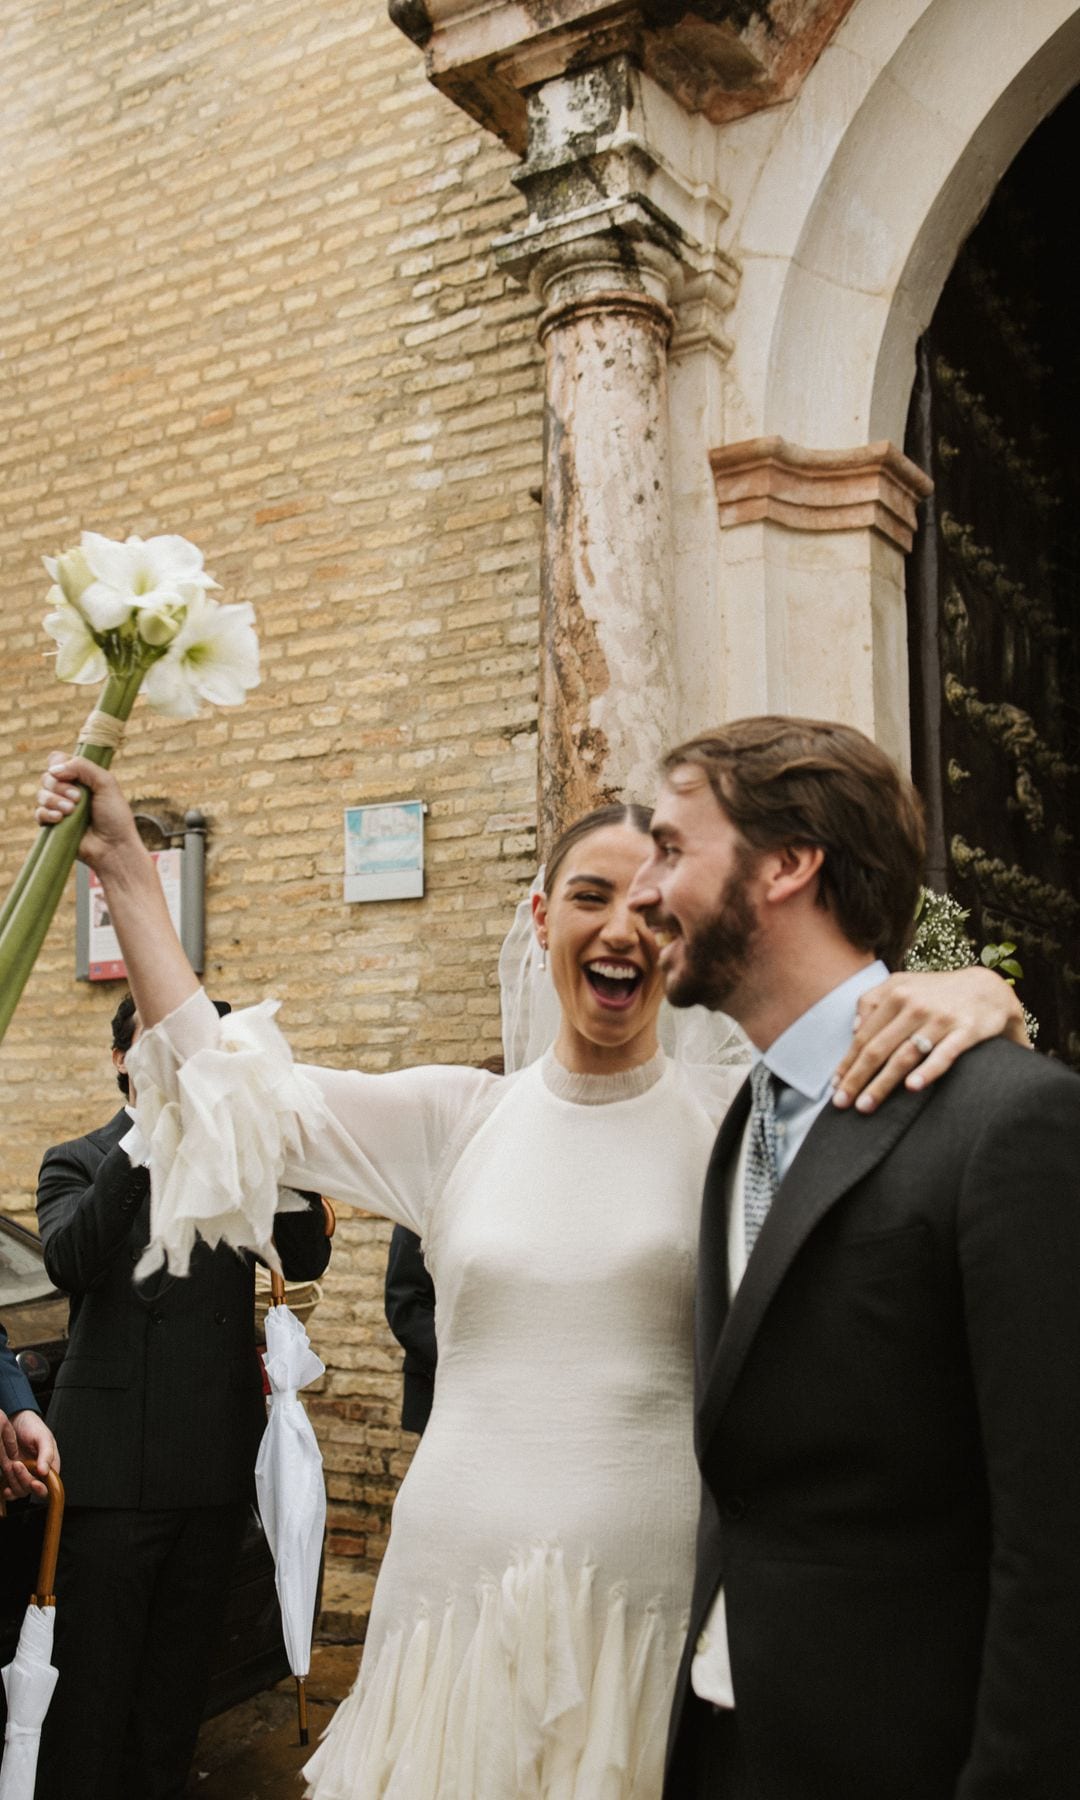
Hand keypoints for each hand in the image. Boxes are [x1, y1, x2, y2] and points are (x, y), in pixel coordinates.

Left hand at [0, 1408, 58, 1501]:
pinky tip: (5, 1488)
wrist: (15, 1420)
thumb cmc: (32, 1426)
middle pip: (34, 1489)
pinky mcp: (12, 1476)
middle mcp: (38, 1473)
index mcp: (50, 1465)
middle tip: (17, 1464)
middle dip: (25, 1480)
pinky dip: (8, 1492)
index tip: (34, 1483)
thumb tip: (45, 1472)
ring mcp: (25, 1475)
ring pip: (21, 1491)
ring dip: (15, 1482)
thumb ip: (47, 1454)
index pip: (50, 1485)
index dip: (42, 1488)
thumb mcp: (43, 1437)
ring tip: (11, 1464)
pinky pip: (11, 1491)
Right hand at [36, 755, 144, 876]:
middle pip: (47, 777)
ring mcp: (59, 807)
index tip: (69, 774)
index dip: (59, 765)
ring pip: (41, 794)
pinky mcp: (53, 825)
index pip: (57, 760)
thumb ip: (83, 767)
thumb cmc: (115, 816)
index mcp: (81, 778)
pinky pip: (39, 813)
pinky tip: (60, 818)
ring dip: (54, 800)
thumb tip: (54, 769)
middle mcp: (68, 790)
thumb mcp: (106, 783)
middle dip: (60, 786)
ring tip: (71, 811)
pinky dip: (47, 813)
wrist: (113, 847)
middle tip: (78, 799)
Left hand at [832, 966, 1028, 1113]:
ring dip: (882, 1083)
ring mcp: (941, 1018)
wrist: (988, 989)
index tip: (835, 1086)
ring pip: (905, 1055)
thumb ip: (873, 1000)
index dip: (847, 1062)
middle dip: (857, 1078)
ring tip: (866, 1105)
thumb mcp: (903, 984)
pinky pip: (944, 1054)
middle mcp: (915, 1005)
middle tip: (842, 1103)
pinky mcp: (967, 1030)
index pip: (864, 1036)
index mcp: (896, 994)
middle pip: (878, 1048)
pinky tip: (912, 1088)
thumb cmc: (937, 992)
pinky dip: (928, 1071)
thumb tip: (854, 1029)